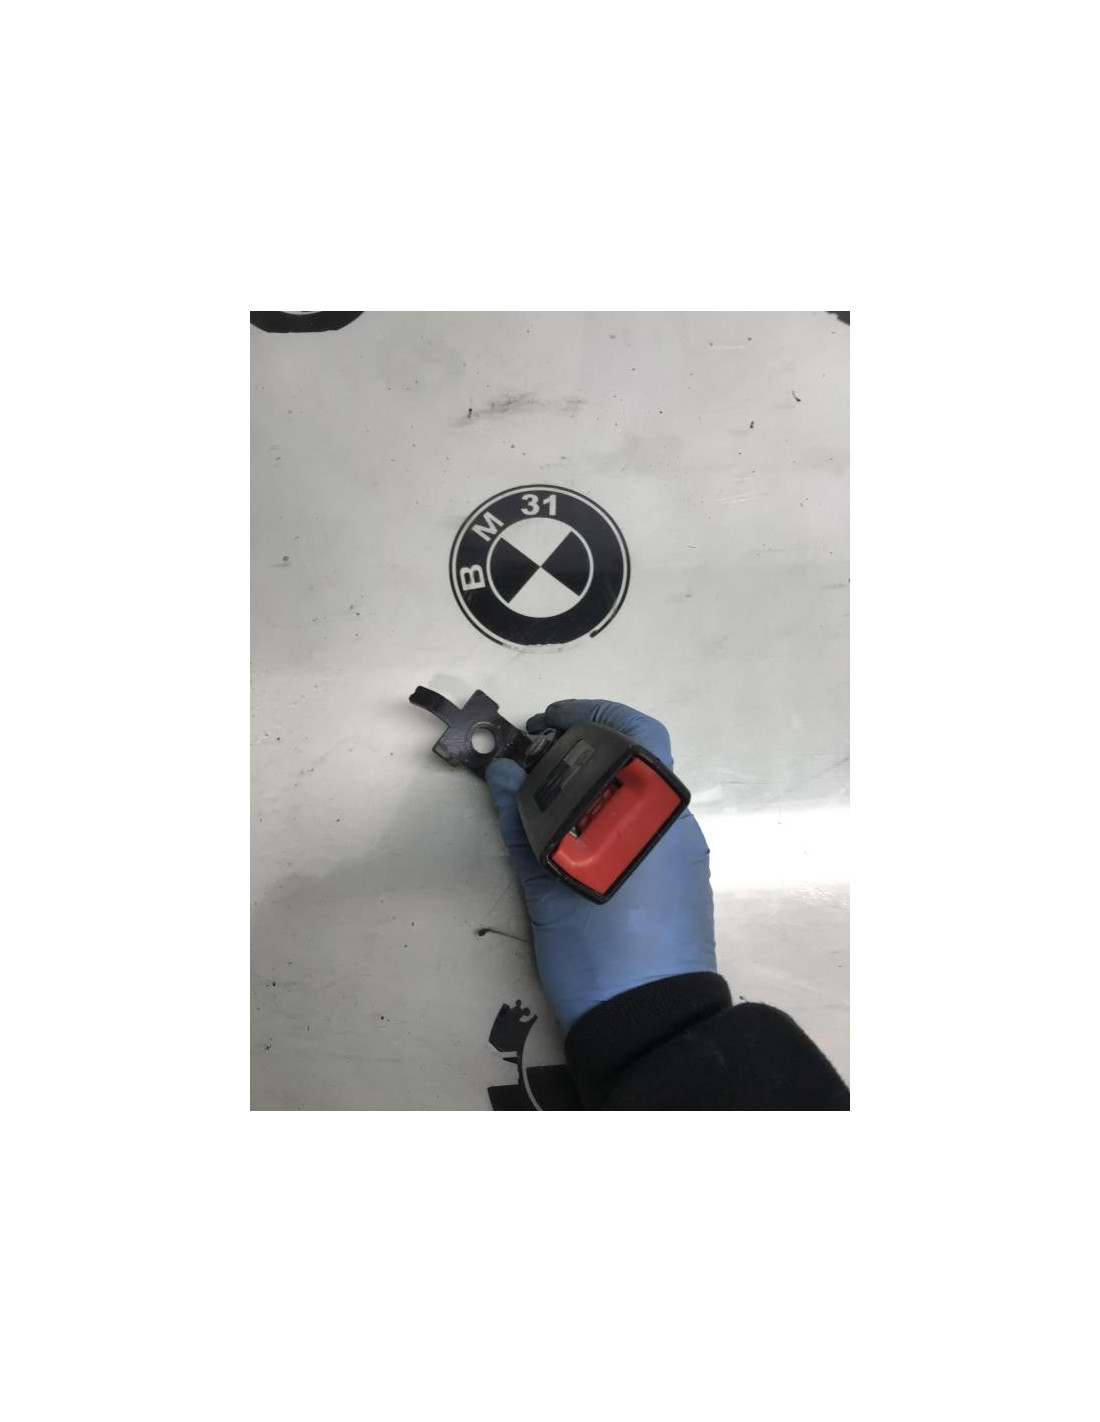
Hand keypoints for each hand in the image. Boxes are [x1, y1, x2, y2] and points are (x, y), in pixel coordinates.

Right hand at [485, 699, 715, 1031]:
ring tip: (552, 809)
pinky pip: (651, 831)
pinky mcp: (687, 881)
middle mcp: (677, 824)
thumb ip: (523, 823)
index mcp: (652, 812)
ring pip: (642, 799)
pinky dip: (617, 821)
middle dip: (588, 755)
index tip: (545, 727)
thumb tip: (502, 775)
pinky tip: (581, 846)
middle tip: (541, 766)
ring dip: (601, 791)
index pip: (632, 730)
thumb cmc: (597, 953)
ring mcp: (686, 853)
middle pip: (637, 760)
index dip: (587, 715)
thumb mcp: (547, 887)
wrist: (650, 1024)